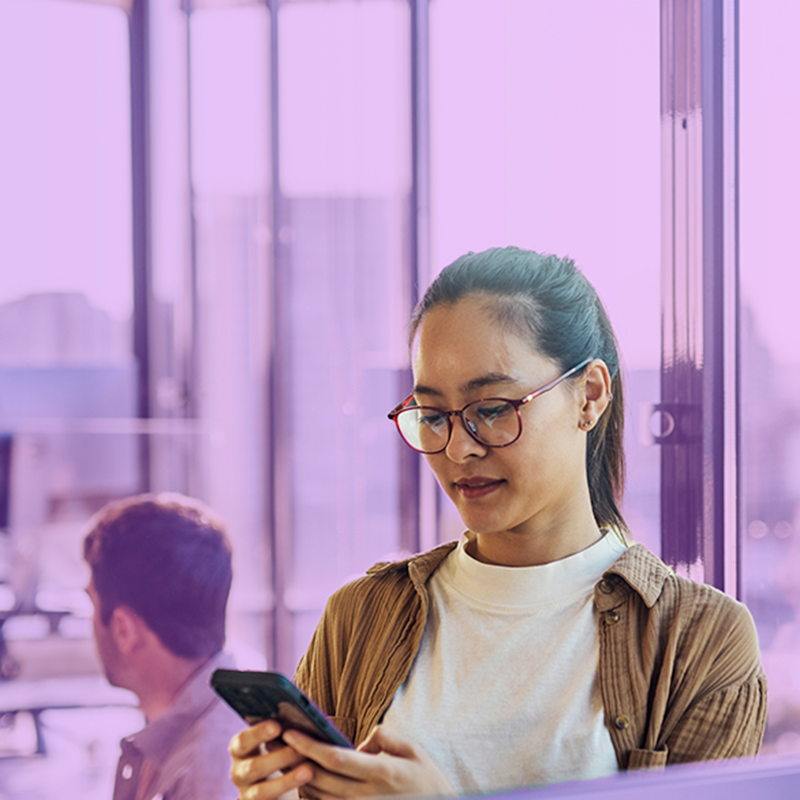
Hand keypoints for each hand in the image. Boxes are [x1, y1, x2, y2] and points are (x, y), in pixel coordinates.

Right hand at [229, 720, 312, 799]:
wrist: (279, 786)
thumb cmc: (281, 752)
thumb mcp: (278, 741)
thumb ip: (284, 730)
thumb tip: (303, 716)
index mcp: (240, 749)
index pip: (242, 741)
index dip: (258, 733)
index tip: (278, 725)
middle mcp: (238, 773)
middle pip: (252, 768)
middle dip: (279, 758)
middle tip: (301, 749)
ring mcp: (247, 795)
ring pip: (260, 792)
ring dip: (287, 780)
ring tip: (309, 770)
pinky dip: (288, 794)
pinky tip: (307, 790)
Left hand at [282, 725, 452, 798]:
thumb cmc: (426, 779)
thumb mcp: (413, 750)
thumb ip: (384, 738)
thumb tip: (360, 742)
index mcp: (381, 774)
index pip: (336, 760)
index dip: (311, 746)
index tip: (291, 732)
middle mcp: (367, 796)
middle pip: (321, 779)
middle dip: (296, 759)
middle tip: (276, 741)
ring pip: (320, 796)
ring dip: (300, 776)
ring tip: (283, 755)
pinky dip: (313, 793)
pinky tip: (305, 776)